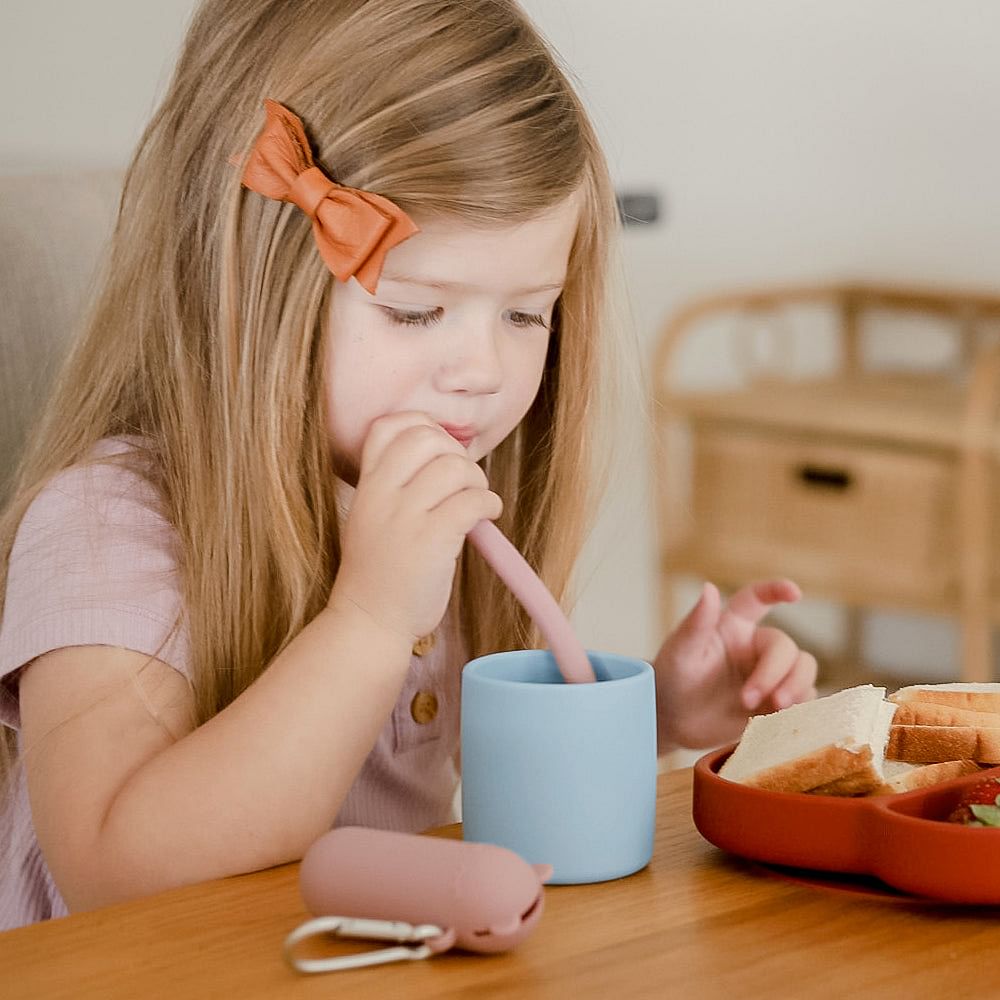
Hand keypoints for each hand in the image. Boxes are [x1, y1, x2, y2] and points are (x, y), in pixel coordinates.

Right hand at [328, 412, 501, 640]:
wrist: (369, 622)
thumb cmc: (380, 574)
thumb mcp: (372, 518)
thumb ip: (397, 486)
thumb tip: (450, 457)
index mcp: (367, 486)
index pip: (387, 426)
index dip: (422, 427)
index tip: (440, 452)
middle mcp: (381, 495)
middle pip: (425, 437)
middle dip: (456, 452)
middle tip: (464, 480)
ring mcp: (405, 517)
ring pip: (454, 467)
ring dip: (477, 480)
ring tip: (477, 501)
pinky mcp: (431, 541)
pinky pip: (472, 501)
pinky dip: (489, 504)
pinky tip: (486, 516)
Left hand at [654, 580, 817, 749]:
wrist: (673, 722)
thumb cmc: (670, 680)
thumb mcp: (680, 653)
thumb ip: (696, 623)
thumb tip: (709, 588)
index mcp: (732, 626)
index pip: (758, 599)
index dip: (777, 590)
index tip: (795, 593)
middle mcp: (756, 646)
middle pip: (785, 648)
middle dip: (773, 674)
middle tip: (748, 700)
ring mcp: (769, 674)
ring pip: (804, 670)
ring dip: (796, 688)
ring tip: (777, 709)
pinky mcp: (776, 702)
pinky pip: (804, 699)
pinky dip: (801, 708)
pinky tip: (783, 719)